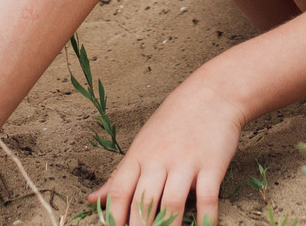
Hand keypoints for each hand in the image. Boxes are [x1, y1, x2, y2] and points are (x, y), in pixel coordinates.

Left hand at [90, 70, 245, 225]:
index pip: (119, 191)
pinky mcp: (212, 164)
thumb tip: (92, 200)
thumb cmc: (174, 121)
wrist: (213, 93)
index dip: (114, 217)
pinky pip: (208, 198)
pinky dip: (205, 219)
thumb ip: (119, 176)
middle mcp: (160, 159)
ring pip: (172, 204)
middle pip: (143, 202)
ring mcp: (186, 161)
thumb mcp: (141, 144)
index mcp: (139, 156)